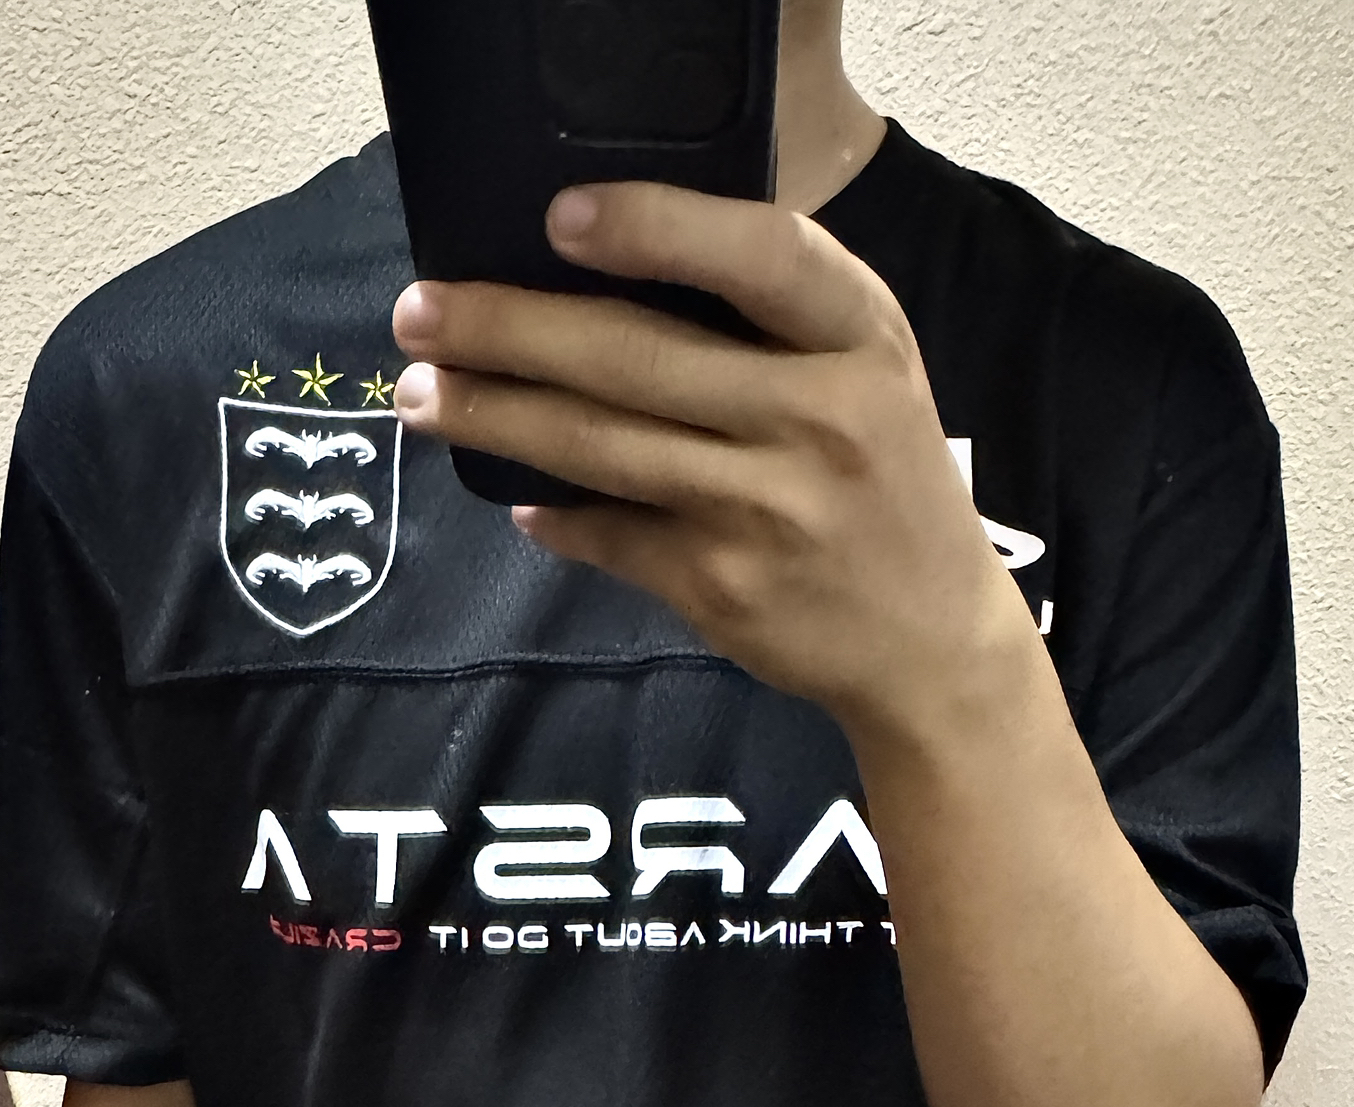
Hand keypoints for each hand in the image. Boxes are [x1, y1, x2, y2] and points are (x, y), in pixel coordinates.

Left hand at [391, 183, 1035, 750]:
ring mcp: (767, 511)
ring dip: (496, 417)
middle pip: (639, 358)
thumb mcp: (869, 372)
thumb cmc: (882, 480)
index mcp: (861, 341)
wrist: (932, 643)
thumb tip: (603, 278)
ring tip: (422, 394)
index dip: (658, 228)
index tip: (560, 216)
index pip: (761, 257)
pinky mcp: (724, 588)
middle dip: (510, 331)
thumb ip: (775, 317)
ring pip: (603, 449)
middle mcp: (820, 420)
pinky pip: (612, 536)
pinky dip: (553, 515)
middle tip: (420, 312)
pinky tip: (512, 494)